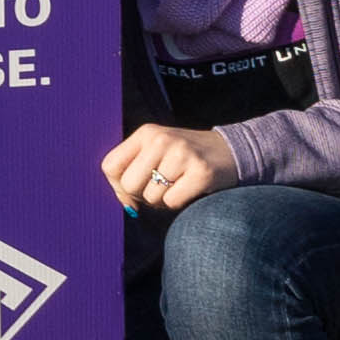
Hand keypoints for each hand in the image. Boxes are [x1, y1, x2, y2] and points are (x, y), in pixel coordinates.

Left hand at [99, 120, 240, 212]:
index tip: (134, 190)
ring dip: (163, 200)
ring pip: (151, 197)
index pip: (109, 166)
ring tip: (178, 185)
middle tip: (160, 188)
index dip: (117, 186)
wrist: (230, 152)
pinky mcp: (200, 172)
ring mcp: (182, 154)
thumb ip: (132, 174)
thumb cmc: (185, 159)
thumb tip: (127, 207)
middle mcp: (161, 139)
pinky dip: (179, 203)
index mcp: (146, 133)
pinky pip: (172, 202)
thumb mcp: (156, 154)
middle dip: (142, 196)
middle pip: (129, 185)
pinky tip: (190, 190)